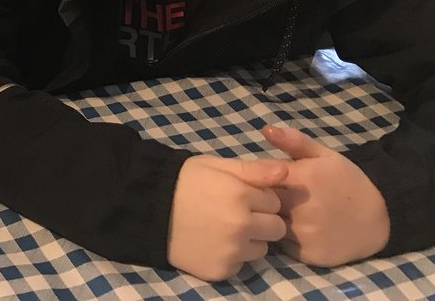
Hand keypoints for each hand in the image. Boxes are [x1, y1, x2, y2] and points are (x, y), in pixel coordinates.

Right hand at [167, 155, 287, 280]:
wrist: (149, 208)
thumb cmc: (185, 181)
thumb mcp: (217, 166)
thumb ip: (253, 169)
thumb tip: (285, 173)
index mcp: (241, 195)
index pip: (275, 202)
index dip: (260, 198)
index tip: (242, 196)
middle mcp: (241, 225)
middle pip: (276, 229)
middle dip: (262, 221)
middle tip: (238, 214)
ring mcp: (232, 251)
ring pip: (262, 249)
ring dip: (250, 240)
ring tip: (224, 229)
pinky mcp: (222, 270)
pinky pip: (241, 265)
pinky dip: (232, 255)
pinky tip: (214, 243)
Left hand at [263, 125, 389, 265]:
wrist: (381, 218)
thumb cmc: (347, 181)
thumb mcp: (323, 155)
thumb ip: (293, 141)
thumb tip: (265, 128)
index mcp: (300, 179)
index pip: (258, 178)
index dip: (256, 179)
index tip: (261, 179)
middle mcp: (298, 208)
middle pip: (260, 203)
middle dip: (260, 199)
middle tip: (271, 197)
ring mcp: (303, 234)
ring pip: (270, 225)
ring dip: (271, 218)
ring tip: (284, 212)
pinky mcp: (308, 255)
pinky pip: (283, 245)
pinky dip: (283, 238)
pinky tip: (294, 229)